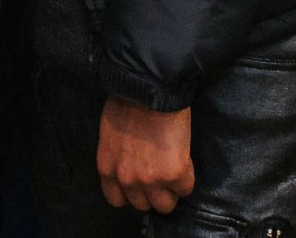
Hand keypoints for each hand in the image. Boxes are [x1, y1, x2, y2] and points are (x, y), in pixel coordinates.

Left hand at [97, 97, 192, 212]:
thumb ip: (118, 153)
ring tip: (174, 174)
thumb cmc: (129, 100)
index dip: (131, 192)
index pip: (116, 200)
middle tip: (160, 175)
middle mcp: (126, 179)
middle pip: (142, 205)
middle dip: (152, 192)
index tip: (140, 182)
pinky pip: (185, 189)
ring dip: (171, 192)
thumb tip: (128, 159)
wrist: (151, 89)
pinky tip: (186, 163)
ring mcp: (150, 180)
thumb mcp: (112, 132)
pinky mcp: (173, 175)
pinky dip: (187, 179)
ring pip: (164, 205)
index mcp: (108, 168)